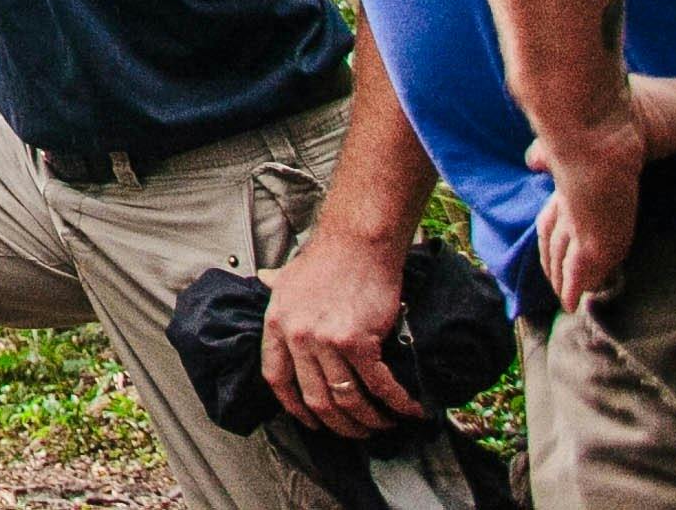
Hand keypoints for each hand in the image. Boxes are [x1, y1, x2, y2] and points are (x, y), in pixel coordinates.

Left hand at [260, 227, 417, 436]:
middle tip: (358, 431)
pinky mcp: (358, 340)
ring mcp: (326, 340)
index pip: (277, 380)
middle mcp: (297, 336)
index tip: (312, 422)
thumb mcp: (288, 276)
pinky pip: (380, 385)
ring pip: (348, 398)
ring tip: (385, 424)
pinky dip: (398, 403)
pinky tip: (410, 410)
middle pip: (316, 399)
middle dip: (340, 425)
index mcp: (276, 325)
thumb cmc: (327, 259)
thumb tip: (265, 280)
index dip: (295, 408)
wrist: (357, 243)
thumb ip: (276, 286)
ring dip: (370, 420)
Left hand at [525, 72, 675, 309]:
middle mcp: (585, 192)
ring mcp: (583, 220)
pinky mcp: (589, 244)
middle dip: (565, 247)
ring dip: (565, 273)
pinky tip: (575, 304)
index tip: (581, 214)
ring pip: (562, 252)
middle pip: (566, 227)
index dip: (584, 205)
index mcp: (608, 161)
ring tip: (573, 297)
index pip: (591, 190)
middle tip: (576, 270)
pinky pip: (576, 277)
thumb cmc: (646, 108)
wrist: (599, 117)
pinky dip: (574, 289)